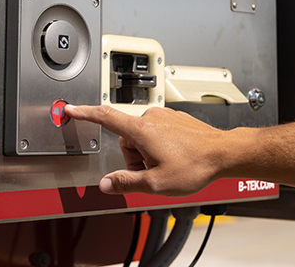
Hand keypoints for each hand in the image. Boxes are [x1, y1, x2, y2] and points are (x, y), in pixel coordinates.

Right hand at [65, 104, 230, 195]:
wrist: (223, 154)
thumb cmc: (195, 165)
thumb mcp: (156, 183)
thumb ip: (126, 182)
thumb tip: (107, 184)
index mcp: (141, 130)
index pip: (105, 117)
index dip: (85, 113)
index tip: (71, 109)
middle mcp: (151, 117)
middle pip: (126, 137)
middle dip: (132, 157)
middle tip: (151, 172)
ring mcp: (165, 117)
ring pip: (142, 136)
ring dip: (147, 153)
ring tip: (166, 166)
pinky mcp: (176, 119)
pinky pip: (157, 133)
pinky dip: (160, 147)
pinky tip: (175, 158)